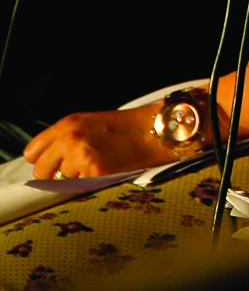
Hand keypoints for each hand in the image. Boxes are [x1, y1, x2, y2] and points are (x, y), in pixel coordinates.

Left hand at [23, 107, 174, 179]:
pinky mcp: (94, 172)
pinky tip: (105, 170)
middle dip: (55, 174)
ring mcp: (81, 156)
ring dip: (76, 178)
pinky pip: (79, 187)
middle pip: (41, 171)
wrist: (154, 131)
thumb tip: (47, 163)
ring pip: (62, 181)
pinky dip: (90, 183)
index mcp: (67, 124)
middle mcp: (69, 139)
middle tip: (77, 169)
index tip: (54, 163)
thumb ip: (64, 139)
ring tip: (98, 165)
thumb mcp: (89, 123)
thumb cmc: (126, 127)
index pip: (33, 151)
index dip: (44, 159)